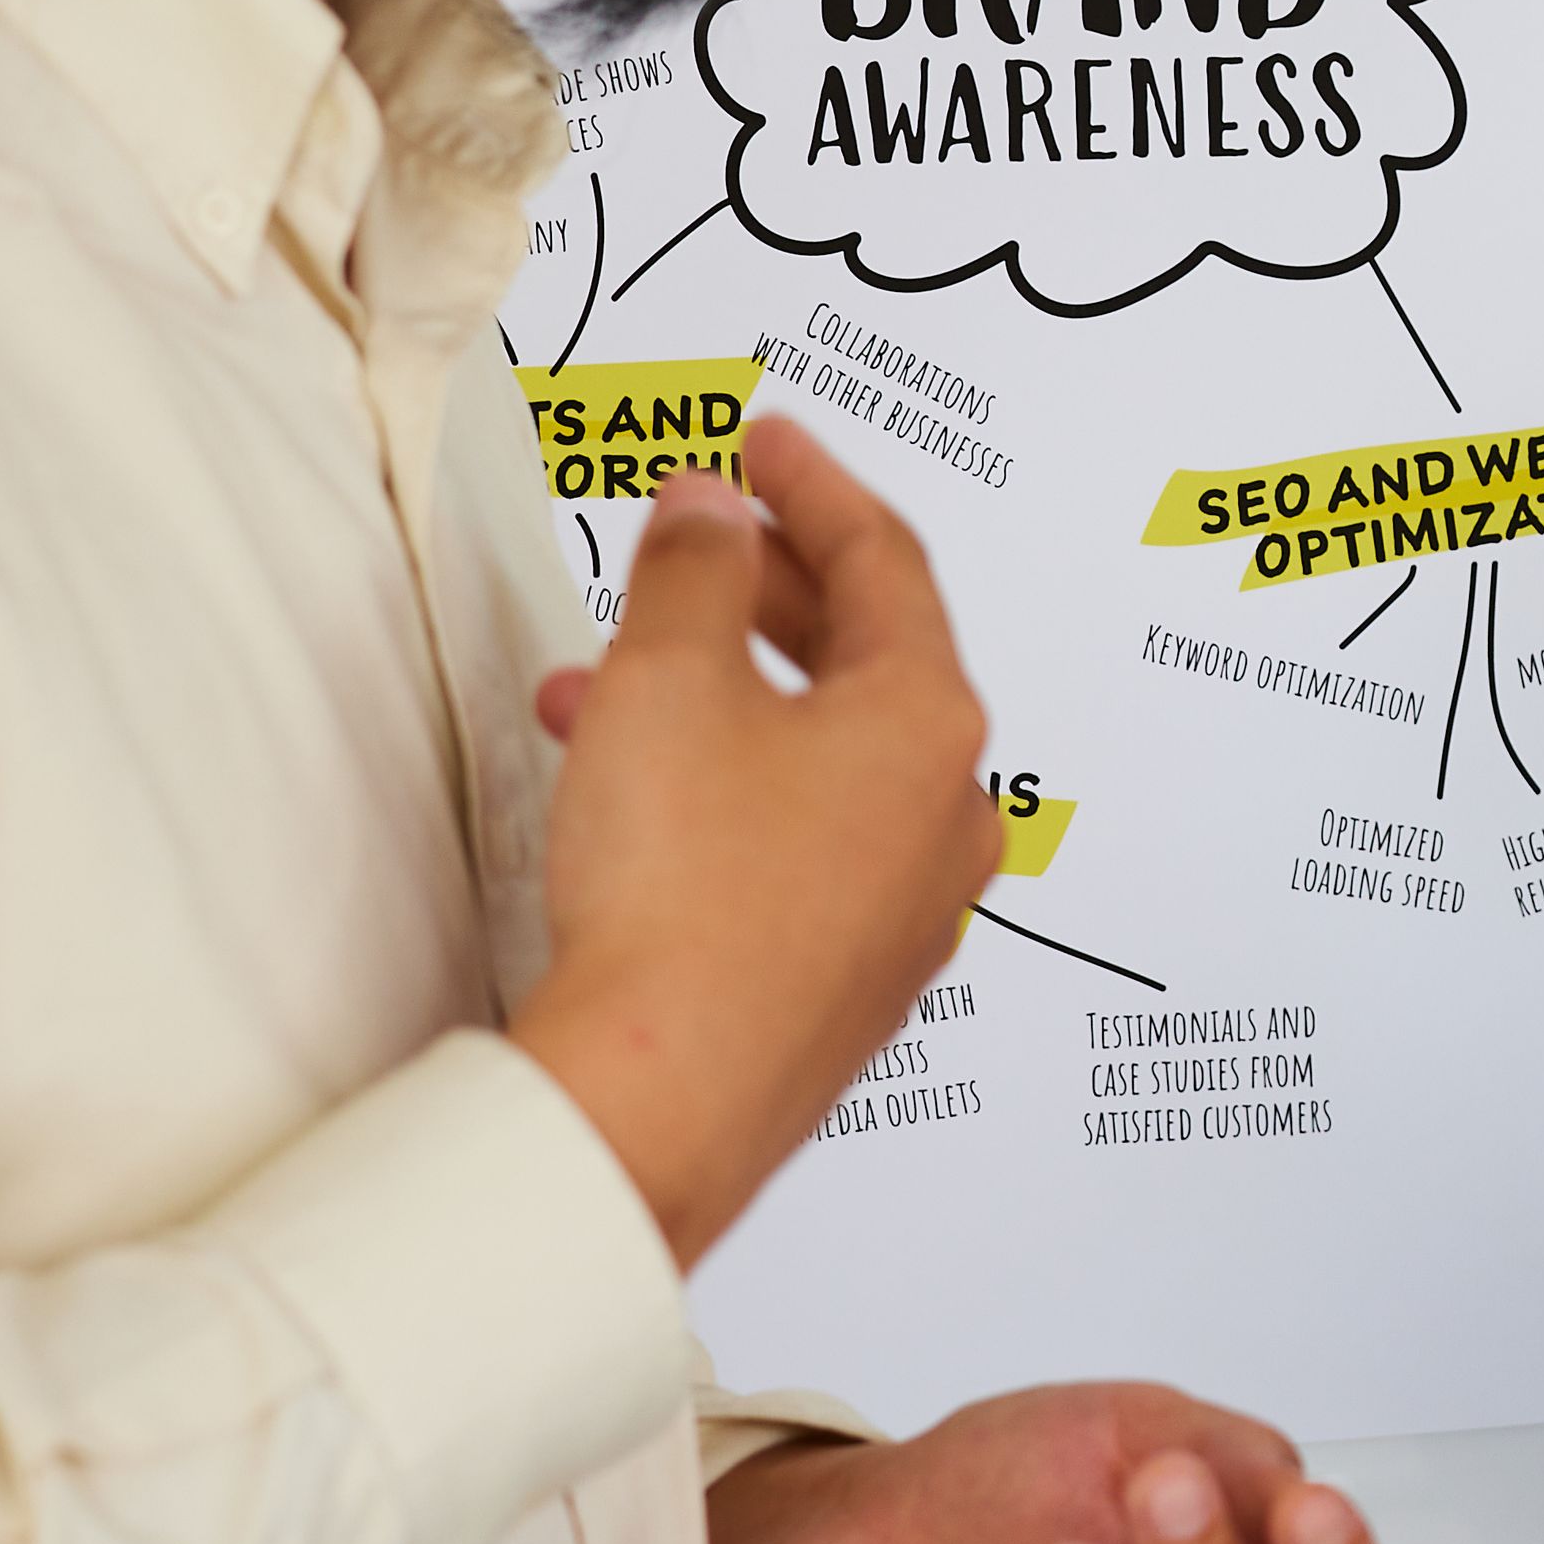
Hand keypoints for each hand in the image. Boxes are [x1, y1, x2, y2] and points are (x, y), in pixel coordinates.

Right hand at [507, 419, 1004, 1268]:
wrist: (657, 1101)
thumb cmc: (683, 895)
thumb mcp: (668, 677)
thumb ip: (691, 569)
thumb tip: (711, 510)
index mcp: (931, 724)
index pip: (885, 560)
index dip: (811, 486)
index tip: (765, 442)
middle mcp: (944, 818)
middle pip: (866, 659)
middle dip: (762, 593)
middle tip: (700, 540)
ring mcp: (902, 911)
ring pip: (814, 757)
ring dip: (714, 698)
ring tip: (599, 680)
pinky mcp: (843, 983)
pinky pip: (795, 842)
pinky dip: (724, 788)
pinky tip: (628, 792)